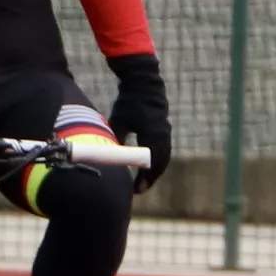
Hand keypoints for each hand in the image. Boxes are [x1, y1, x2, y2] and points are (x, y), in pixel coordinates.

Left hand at [111, 55, 172, 184]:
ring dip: (154, 172)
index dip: (144, 177)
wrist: (145, 86)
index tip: (135, 189)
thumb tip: (109, 158)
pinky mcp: (165, 132)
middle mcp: (162, 136)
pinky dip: (157, 163)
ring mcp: (166, 134)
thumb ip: (117, 139)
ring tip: (144, 183)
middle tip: (139, 190)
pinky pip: (164, 152)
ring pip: (163, 159)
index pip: (151, 162)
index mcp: (152, 135)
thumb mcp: (119, 121)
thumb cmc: (130, 103)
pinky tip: (149, 169)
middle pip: (160, 164)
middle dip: (150, 178)